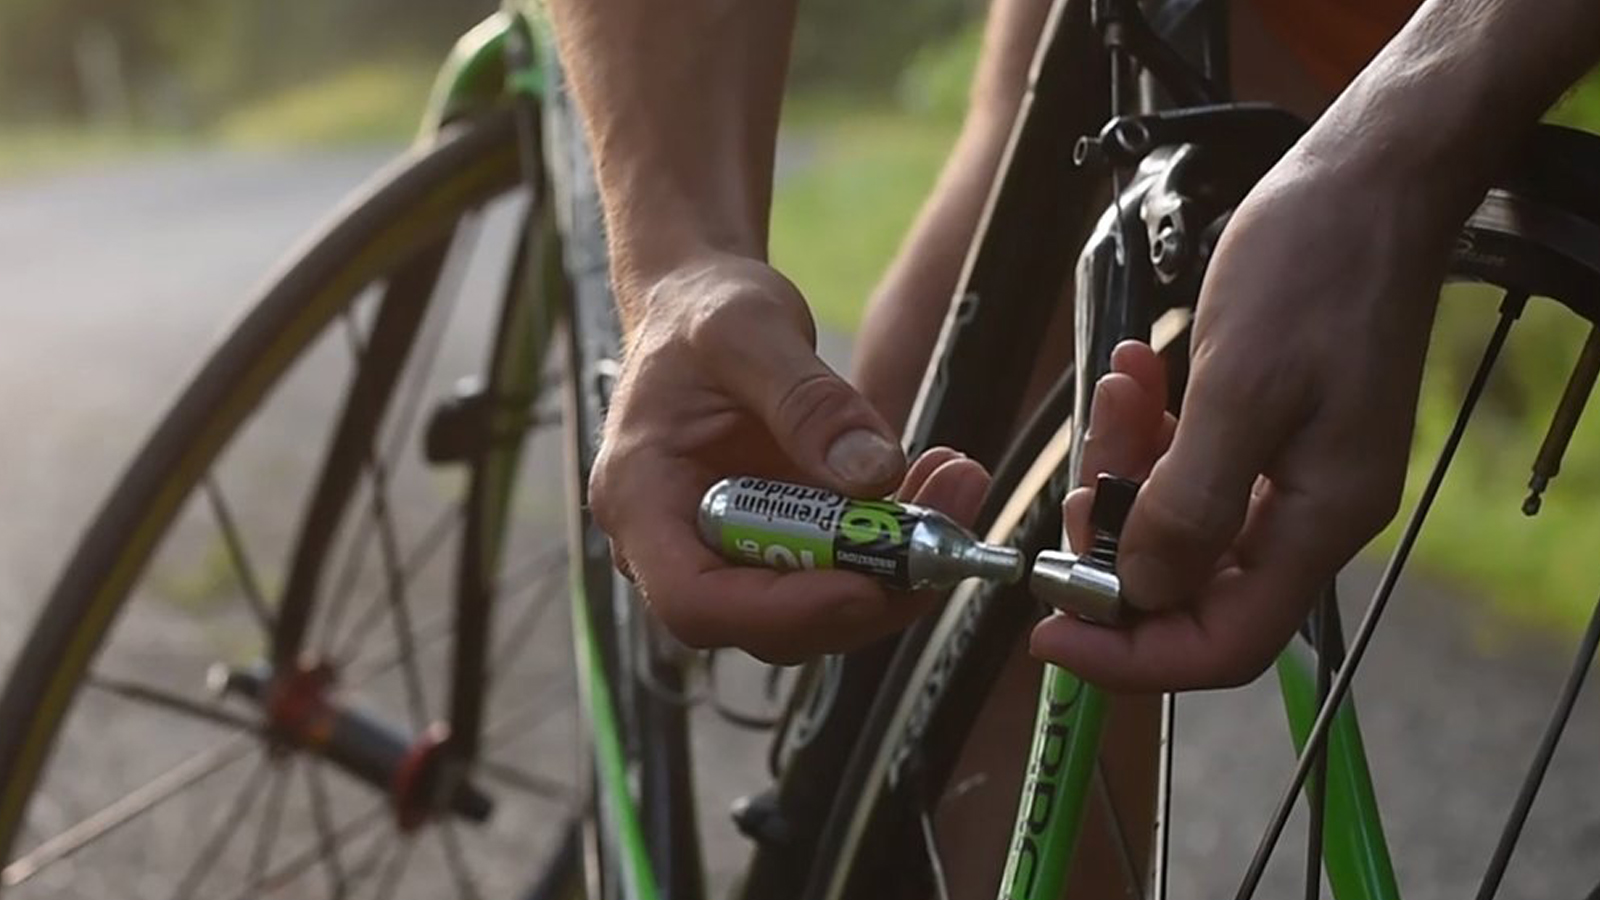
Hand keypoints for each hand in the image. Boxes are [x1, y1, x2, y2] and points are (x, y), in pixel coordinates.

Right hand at [590, 254, 989, 663]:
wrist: (700, 304)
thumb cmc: (700, 312)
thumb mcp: (748, 331)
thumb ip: (808, 403)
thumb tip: (874, 474)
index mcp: (641, 502)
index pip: (696, 602)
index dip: (781, 613)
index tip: (864, 585)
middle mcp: (680, 545)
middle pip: (769, 623)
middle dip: (868, 588)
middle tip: (946, 529)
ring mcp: (734, 551)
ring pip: (818, 605)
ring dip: (898, 565)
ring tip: (956, 482)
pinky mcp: (783, 542)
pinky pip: (844, 569)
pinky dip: (899, 541)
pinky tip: (940, 480)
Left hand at [1033, 151, 1458, 690]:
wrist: (1366, 180)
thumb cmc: (1316, 268)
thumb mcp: (1239, 388)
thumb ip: (1190, 502)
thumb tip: (1139, 588)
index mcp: (1321, 519)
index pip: (1225, 643)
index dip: (1133, 655)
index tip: (1051, 632)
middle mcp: (1309, 513)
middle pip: (1192, 586)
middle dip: (1116, 545)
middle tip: (1074, 491)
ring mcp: (1289, 473)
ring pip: (1178, 520)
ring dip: (1126, 470)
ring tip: (1113, 396)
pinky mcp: (1265, 431)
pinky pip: (1189, 463)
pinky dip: (1149, 431)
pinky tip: (1132, 377)